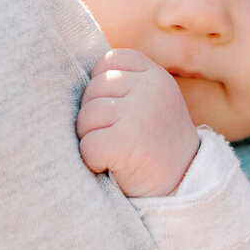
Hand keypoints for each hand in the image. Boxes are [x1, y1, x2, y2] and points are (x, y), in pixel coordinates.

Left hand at [76, 49, 200, 197]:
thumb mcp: (149, 104)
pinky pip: (88, 144)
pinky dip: (93, 161)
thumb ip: (123, 85)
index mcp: (156, 76)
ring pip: (85, 117)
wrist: (182, 188)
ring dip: (92, 139)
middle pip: (92, 90)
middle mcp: (150, 89)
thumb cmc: (154, 146)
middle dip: (94, 117)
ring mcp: (139, 113)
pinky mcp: (127, 140)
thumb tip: (66, 73)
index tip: (116, 111)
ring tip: (115, 153)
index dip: (101, 86)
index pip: (108, 60)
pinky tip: (112, 166)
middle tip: (117, 138)